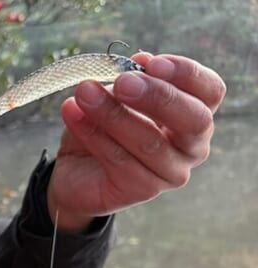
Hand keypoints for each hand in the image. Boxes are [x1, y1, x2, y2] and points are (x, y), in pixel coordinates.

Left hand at [49, 52, 226, 231]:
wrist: (75, 171)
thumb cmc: (103, 128)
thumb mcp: (115, 97)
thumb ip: (130, 81)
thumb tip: (139, 63)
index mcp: (194, 114)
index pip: (210, 91)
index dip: (187, 74)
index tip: (152, 63)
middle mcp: (192, 146)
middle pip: (195, 120)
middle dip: (158, 96)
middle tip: (123, 82)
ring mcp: (171, 173)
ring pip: (149, 141)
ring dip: (113, 113)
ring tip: (84, 92)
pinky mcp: (142, 190)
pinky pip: (119, 159)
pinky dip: (93, 134)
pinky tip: (72, 113)